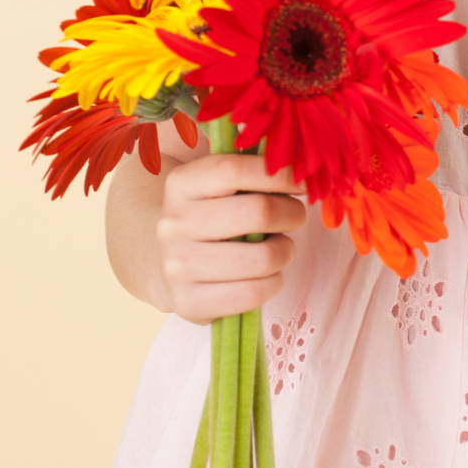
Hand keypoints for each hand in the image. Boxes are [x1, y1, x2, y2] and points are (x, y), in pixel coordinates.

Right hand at [157, 153, 307, 323]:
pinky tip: (266, 274)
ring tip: (280, 246)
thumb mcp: (218, 184)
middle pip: (259, 212)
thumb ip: (253, 170)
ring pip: (263, 258)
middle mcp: (174, 223)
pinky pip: (254, 294)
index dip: (278, 174)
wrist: (164, 262)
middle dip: (292, 214)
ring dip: (286, 251)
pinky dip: (273, 282)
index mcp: (181, 184)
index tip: (302, 182)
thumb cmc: (212, 214)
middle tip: (294, 216)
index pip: (234, 169)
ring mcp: (177, 265)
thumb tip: (303, 165)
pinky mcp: (188, 302)